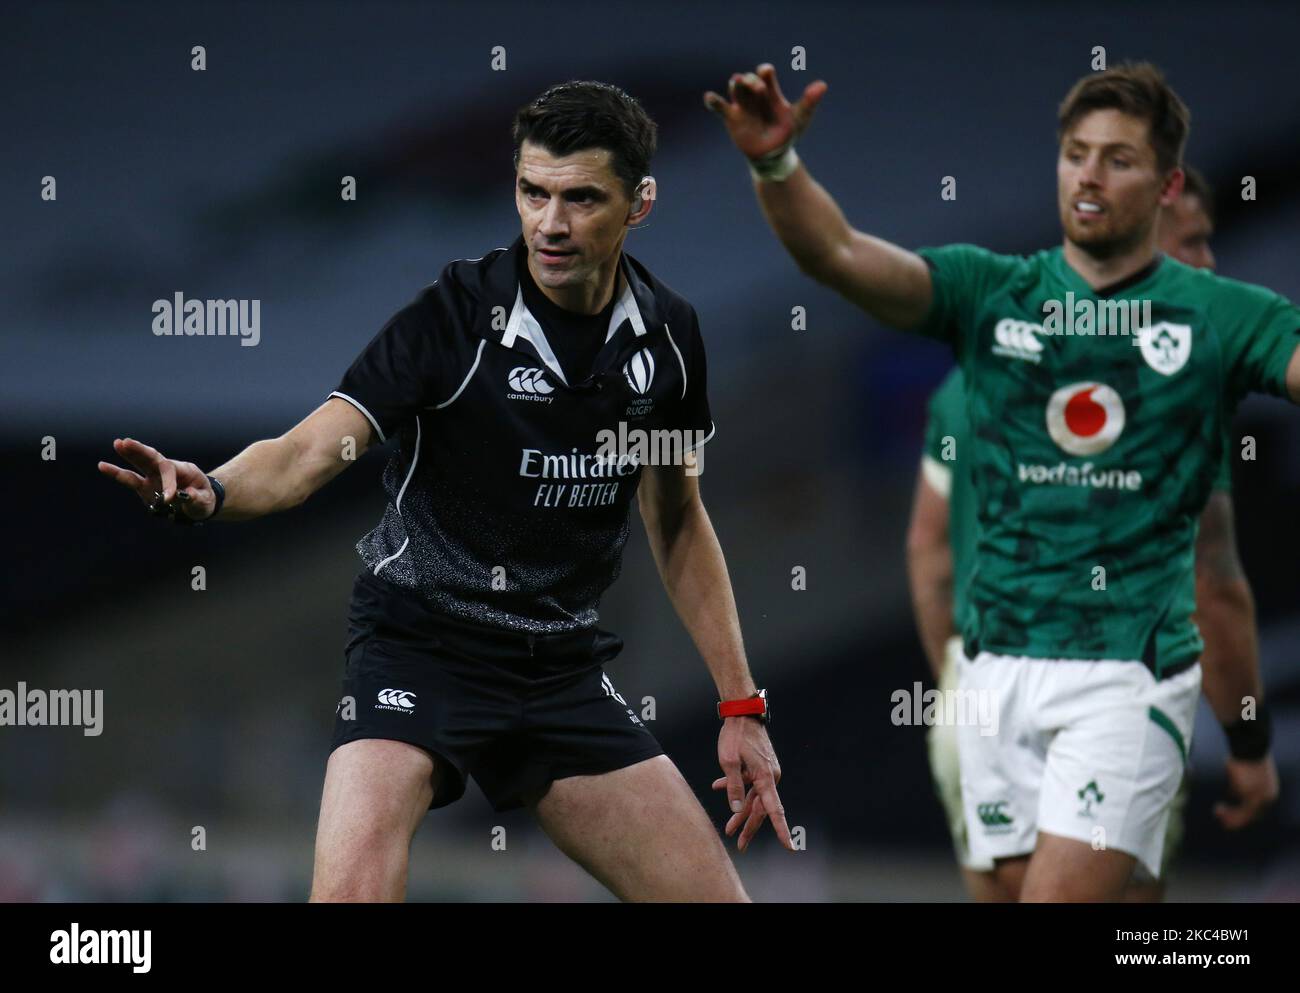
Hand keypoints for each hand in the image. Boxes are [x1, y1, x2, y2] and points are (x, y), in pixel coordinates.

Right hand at [98, 437, 215, 520]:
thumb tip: (189, 495)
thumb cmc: (204, 500)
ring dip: (129, 454)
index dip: (169, 483)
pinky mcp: (145, 487)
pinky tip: (102, 465)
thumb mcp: (206, 502)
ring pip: (140, 463)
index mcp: (184, 470)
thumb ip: (198, 499)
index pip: (171, 471)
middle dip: (140, 451)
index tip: (170, 498)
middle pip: (152, 457)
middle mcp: (167, 470)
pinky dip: (116, 473)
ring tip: (117, 443)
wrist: (200, 503)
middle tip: (127, 442)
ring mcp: (155, 477)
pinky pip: (129, 479)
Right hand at [703, 62, 826, 160]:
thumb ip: (808, 102)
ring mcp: (742, 105)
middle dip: (752, 81)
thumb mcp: (799, 118)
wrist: (773, 155)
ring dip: (737, 85)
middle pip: (749, 81)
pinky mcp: (731, 117)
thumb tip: (823, 85)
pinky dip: (713, 102)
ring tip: (738, 82)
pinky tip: (709, 97)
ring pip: (736, 89)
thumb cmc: (787, 134)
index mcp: (771, 92)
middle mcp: (755, 95)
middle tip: (757, 86)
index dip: (765, 73)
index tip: (766, 72)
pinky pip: (719, 107)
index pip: (766, 76)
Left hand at [712, 716, 792, 851]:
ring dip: (741, 810)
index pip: (774, 809)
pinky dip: (737, 787)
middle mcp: (770, 776)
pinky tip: (718, 786)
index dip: (781, 829)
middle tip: (740, 844)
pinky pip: (749, 783)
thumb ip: (733, 786)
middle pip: (761, 807)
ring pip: (754, 797)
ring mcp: (766, 771)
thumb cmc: (735, 735)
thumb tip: (737, 809)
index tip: (789, 846)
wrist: (742, 713)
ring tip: (729, 827)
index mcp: (765, 777)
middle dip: (749, 826)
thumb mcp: (729, 761)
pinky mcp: (760, 766)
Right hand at [1214, 754, 1278, 829]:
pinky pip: (1241, 812)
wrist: (1249, 746)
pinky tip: (1218, 809)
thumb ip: (1240, 784)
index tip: (1227, 809)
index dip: (1241, 811)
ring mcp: (1261, 798)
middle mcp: (1268, 797)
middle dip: (1235, 818)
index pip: (1256, 807)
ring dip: (1230, 817)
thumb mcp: (1243, 773)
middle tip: (1219, 814)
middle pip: (1252, 815)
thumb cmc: (1244, 755)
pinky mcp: (1253, 797)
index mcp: (1269, 791)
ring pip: (1246, 816)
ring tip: (1216, 811)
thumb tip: (1232, 793)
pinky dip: (1229, 814)